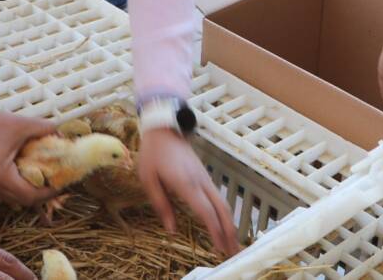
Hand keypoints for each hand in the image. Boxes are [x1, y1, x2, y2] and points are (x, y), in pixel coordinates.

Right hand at [0, 93, 61, 208]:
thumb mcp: (23, 125)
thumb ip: (45, 130)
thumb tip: (64, 136)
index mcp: (0, 176)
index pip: (29, 195)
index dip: (48, 193)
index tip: (62, 183)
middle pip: (23, 200)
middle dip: (42, 193)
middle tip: (58, 181)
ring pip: (14, 197)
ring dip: (31, 190)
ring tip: (47, 177)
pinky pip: (7, 189)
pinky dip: (21, 185)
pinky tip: (31, 172)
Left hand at [138, 128, 239, 256]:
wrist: (164, 130)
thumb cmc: (153, 154)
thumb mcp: (149, 180)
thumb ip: (161, 205)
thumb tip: (171, 229)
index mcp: (186, 184)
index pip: (206, 211)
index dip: (215, 231)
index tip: (220, 247)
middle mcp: (201, 182)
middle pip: (222, 209)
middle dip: (229, 231)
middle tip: (233, 251)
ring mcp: (205, 178)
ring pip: (223, 203)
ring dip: (229, 223)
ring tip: (231, 242)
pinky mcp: (205, 176)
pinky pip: (219, 197)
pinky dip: (224, 213)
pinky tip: (222, 223)